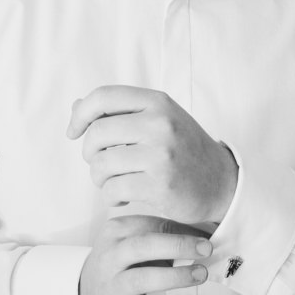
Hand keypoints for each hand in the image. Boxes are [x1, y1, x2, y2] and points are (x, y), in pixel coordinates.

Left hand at [67, 85, 237, 224]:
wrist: (220, 182)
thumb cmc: (182, 148)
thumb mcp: (157, 119)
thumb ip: (119, 112)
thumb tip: (76, 107)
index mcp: (157, 102)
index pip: (103, 96)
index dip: (80, 114)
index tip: (74, 132)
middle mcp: (159, 123)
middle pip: (96, 133)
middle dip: (90, 153)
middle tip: (102, 164)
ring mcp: (161, 154)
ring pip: (100, 165)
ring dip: (99, 178)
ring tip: (115, 181)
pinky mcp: (160, 186)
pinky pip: (112, 191)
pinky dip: (111, 197)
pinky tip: (124, 197)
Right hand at [78, 214, 212, 294]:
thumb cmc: (120, 263)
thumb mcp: (133, 241)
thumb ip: (163, 236)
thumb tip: (203, 236)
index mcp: (116, 232)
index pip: (149, 225)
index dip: (180, 229)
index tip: (205, 237)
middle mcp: (110, 257)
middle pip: (142, 246)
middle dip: (177, 245)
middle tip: (206, 249)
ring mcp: (112, 287)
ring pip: (142, 279)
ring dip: (175, 277)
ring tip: (200, 275)